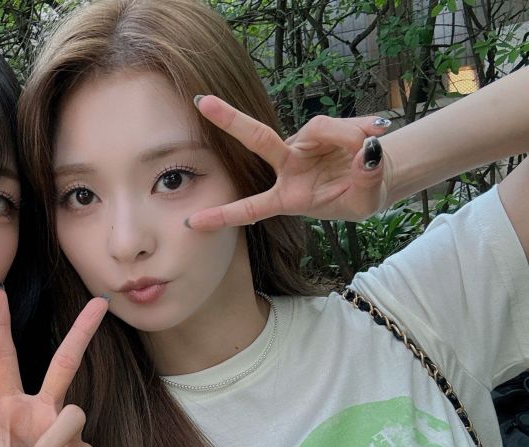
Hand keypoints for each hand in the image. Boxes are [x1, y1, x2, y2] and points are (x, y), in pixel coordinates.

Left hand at [186, 95, 392, 229]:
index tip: (193, 222)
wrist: (376, 178)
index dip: (224, 215)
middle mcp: (289, 166)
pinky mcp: (322, 127)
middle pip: (259, 139)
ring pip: (321, 128)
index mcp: (288, 198)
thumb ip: (366, 181)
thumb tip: (366, 153)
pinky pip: (343, 122)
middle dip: (231, 120)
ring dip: (350, 137)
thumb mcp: (365, 201)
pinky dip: (364, 129)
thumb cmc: (358, 197)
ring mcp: (304, 143)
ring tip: (370, 152)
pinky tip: (376, 135)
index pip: (252, 208)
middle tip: (202, 102)